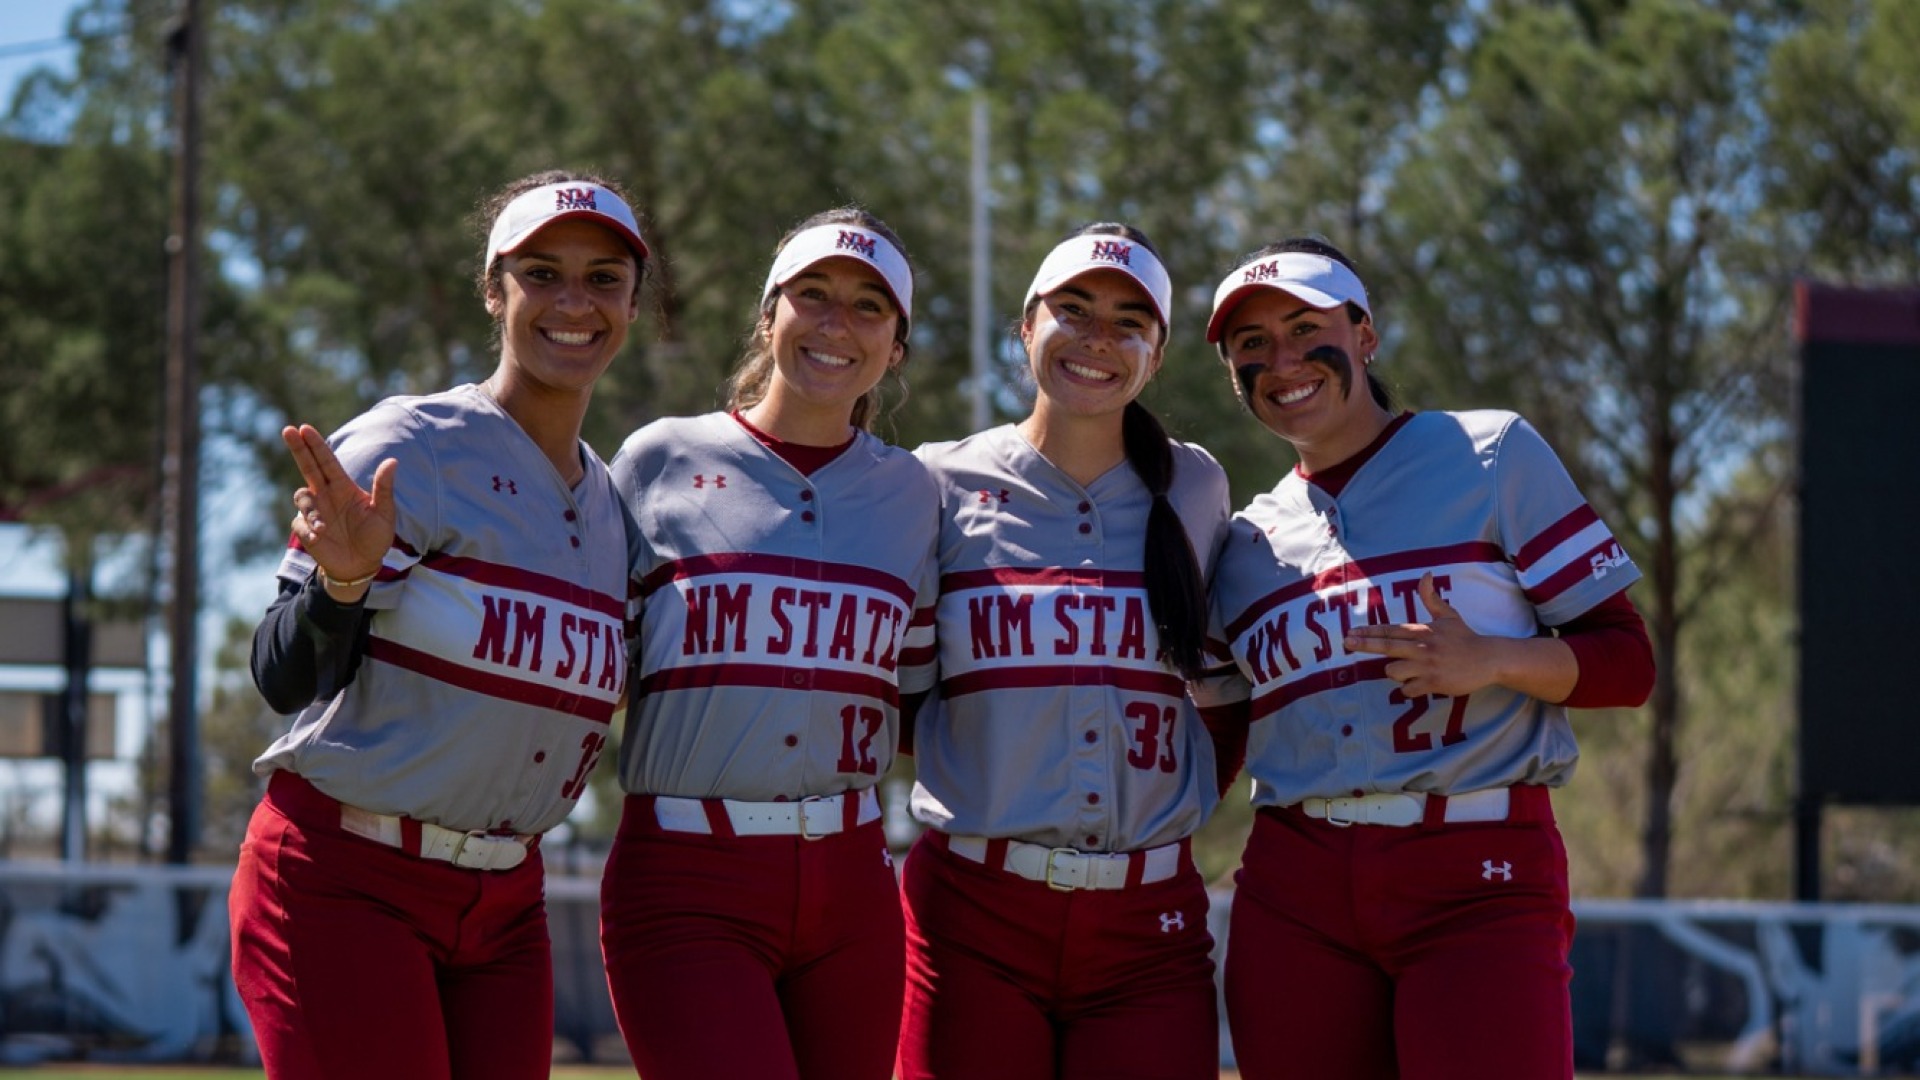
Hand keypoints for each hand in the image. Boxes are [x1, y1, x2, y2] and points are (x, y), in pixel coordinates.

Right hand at [282, 424, 396, 599]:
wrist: (363, 566)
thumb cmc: (376, 537)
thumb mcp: (384, 513)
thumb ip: (384, 488)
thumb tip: (392, 461)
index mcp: (344, 487)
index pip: (327, 461)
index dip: (316, 445)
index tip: (305, 428)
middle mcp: (326, 494)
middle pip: (308, 466)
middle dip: (298, 448)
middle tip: (288, 430)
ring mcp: (315, 512)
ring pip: (301, 497)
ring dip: (310, 511)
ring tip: (324, 528)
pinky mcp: (307, 530)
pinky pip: (300, 524)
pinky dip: (308, 530)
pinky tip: (320, 538)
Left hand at [1342, 573, 1496, 697]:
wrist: (1488, 659)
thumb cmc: (1464, 637)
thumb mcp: (1448, 615)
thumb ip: (1431, 598)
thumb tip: (1426, 574)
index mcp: (1422, 631)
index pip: (1389, 630)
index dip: (1368, 631)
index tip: (1350, 632)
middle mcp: (1421, 648)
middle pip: (1385, 646)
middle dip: (1364, 645)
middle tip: (1346, 643)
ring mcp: (1426, 666)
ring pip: (1393, 671)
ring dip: (1395, 672)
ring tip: (1407, 670)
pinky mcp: (1433, 683)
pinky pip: (1408, 690)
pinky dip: (1408, 689)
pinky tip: (1416, 685)